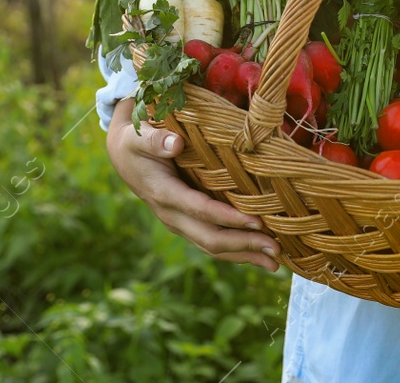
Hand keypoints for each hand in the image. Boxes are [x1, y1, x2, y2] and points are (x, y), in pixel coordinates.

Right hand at [105, 98, 280, 271]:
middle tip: (275, 250)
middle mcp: (171, 215)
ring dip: (244, 255)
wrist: (123, 158)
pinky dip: (236, 251)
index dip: (228, 218)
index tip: (257, 222)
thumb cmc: (135, 142)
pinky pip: (212, 243)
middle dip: (244, 245)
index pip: (200, 210)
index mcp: (163, 193)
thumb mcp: (138, 136)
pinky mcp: (187, 224)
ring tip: (275, 262)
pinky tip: (258, 255)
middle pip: (210, 238)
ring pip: (213, 247)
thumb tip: (175, 144)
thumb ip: (156, 139)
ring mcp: (179, 224)